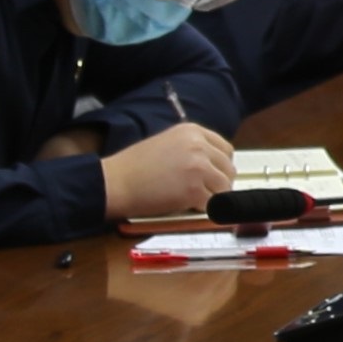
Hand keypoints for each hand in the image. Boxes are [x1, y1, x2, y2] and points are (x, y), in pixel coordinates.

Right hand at [100, 122, 234, 218]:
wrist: (114, 182)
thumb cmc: (133, 167)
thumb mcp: (167, 142)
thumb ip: (192, 148)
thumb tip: (212, 164)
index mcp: (192, 131)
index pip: (225, 149)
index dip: (221, 166)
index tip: (215, 175)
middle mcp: (199, 146)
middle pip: (228, 168)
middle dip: (220, 183)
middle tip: (206, 192)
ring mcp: (198, 168)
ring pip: (224, 187)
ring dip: (214, 197)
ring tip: (195, 200)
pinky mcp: (194, 190)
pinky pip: (213, 204)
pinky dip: (204, 209)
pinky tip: (189, 207)